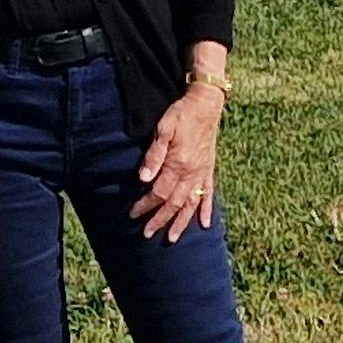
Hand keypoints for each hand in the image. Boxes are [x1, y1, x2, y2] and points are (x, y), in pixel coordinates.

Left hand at [133, 83, 224, 241]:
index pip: (159, 192)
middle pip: (174, 203)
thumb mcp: (163, 128)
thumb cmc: (181, 114)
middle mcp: (192, 173)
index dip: (145, 205)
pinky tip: (205, 224)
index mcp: (178, 164)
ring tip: (172, 238)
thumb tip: (144, 179)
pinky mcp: (209, 170)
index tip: (133, 214)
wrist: (206, 104)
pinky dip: (207, 210)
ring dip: (181, 222)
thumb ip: (154, 155)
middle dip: (159, 219)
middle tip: (146, 233)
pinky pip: (209, 194)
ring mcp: (202, 173)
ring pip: (191, 204)